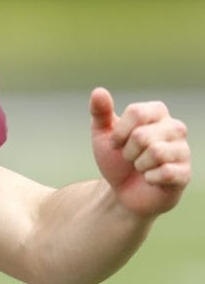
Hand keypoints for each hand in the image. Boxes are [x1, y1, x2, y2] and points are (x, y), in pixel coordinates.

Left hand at [90, 87, 190, 217]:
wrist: (122, 192)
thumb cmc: (116, 159)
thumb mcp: (102, 135)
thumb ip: (100, 112)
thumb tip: (98, 91)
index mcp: (157, 113)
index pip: (137, 112)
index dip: (119, 132)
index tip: (115, 143)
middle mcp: (175, 128)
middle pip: (143, 135)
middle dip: (127, 151)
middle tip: (129, 158)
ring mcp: (183, 151)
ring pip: (156, 153)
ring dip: (138, 165)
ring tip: (139, 167)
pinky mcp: (185, 173)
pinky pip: (165, 172)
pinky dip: (149, 178)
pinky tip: (149, 179)